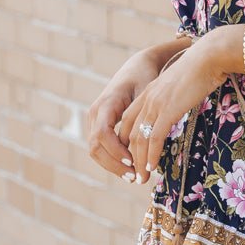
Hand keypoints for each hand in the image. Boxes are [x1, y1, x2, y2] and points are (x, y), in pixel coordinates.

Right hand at [86, 50, 161, 181]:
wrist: (136, 67)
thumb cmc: (145, 78)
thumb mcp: (146, 93)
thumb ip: (143, 115)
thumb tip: (149, 139)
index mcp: (105, 104)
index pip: (102, 133)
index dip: (115, 150)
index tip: (132, 160)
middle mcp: (95, 113)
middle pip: (95, 147)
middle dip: (114, 164)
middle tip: (134, 177)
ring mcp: (94, 120)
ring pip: (95, 151)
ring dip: (112, 166)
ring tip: (133, 176)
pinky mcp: (100, 125)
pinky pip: (100, 147)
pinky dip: (112, 160)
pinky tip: (129, 167)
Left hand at [119, 34, 229, 185]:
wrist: (210, 57)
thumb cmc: (203, 69)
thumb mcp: (182, 84)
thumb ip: (175, 96)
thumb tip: (180, 105)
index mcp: (149, 92)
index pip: (129, 121)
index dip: (128, 141)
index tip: (134, 156)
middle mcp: (147, 99)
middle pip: (129, 133)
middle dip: (130, 156)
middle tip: (136, 174)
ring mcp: (156, 105)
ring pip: (139, 139)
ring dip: (139, 161)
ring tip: (142, 178)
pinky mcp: (167, 111)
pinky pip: (153, 138)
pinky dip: (151, 155)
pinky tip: (152, 167)